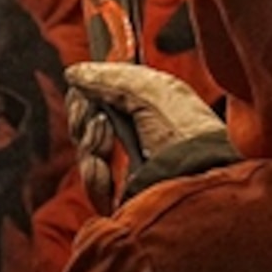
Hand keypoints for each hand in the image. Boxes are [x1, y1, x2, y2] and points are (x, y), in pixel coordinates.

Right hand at [68, 62, 223, 209]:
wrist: (198, 178)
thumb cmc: (186, 132)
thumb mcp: (150, 90)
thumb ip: (109, 77)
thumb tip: (74, 73)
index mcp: (149, 110)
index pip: (104, 97)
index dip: (89, 92)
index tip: (82, 86)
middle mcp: (137, 138)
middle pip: (87, 122)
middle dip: (83, 115)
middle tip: (97, 115)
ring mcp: (128, 170)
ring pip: (85, 151)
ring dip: (90, 140)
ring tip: (106, 137)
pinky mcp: (122, 198)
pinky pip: (91, 182)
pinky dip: (93, 173)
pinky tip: (104, 168)